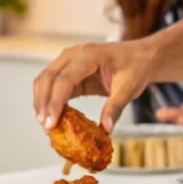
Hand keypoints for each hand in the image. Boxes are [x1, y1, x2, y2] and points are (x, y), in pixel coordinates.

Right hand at [33, 39, 159, 132]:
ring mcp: (68, 62)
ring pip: (44, 81)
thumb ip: (115, 107)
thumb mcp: (129, 88)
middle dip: (42, 104)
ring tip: (47, 126)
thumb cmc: (135, 67)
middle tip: (46, 128)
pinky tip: (54, 118)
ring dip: (42, 103)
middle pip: (47, 79)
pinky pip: (53, 86)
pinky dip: (50, 102)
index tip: (51, 124)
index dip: (55, 103)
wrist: (140, 56)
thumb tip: (105, 129)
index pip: (64, 80)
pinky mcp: (68, 72)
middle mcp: (73, 55)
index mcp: (88, 55)